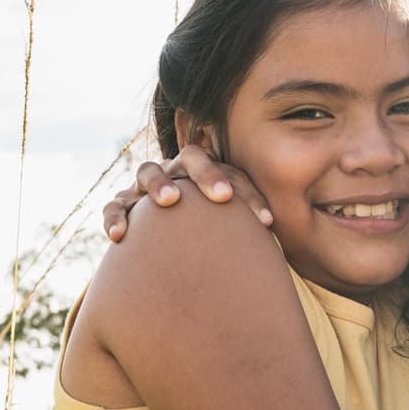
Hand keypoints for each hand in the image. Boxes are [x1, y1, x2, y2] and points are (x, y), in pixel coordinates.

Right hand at [101, 143, 272, 240]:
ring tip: (170, 201)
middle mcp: (179, 172)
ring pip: (148, 171)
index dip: (250, 194)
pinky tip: (120, 236)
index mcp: (211, 174)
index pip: (233, 172)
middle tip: (223, 197)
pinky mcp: (122, 205)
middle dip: (207, 174)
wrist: (166, 240)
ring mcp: (146, 186)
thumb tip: (294, 251)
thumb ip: (253, 232)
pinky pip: (114, 207)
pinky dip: (115, 217)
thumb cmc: (210, 236)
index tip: (267, 222)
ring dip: (159, 183)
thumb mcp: (231, 231)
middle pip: (191, 158)